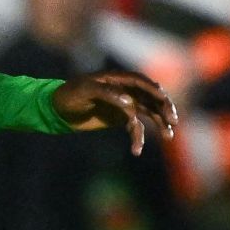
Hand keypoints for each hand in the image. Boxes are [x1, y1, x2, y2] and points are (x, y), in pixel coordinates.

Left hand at [50, 70, 178, 155]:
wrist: (57, 109)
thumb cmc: (69, 95)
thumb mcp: (85, 91)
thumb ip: (107, 93)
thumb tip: (129, 102)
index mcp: (118, 78)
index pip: (141, 82)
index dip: (154, 89)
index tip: (164, 99)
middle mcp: (126, 90)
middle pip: (151, 97)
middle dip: (163, 108)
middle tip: (173, 120)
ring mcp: (126, 104)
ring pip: (149, 113)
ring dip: (160, 123)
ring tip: (168, 136)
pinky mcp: (121, 118)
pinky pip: (135, 128)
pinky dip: (137, 138)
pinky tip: (137, 151)